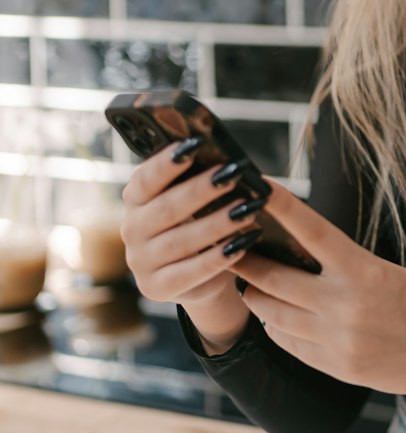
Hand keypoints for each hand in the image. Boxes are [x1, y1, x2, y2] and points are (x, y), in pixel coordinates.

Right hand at [120, 142, 254, 310]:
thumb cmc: (197, 224)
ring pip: (181, 241)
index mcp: (135, 200)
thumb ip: (198, 181)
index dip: (168, 162)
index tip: (195, 144)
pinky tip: (243, 244)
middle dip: (203, 190)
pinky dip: (218, 258)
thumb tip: (227, 159)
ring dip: (217, 224)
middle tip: (233, 174)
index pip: (146, 179)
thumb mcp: (193, 202)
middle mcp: (131, 229)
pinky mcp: (155, 288)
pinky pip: (189, 272)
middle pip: (167, 208)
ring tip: (248, 210)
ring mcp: (140, 262)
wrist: (197, 275)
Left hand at [224, 178, 405, 402]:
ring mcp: (337, 339)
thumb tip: (297, 260)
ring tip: (250, 286)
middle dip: (246, 264)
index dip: (282, 207)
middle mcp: (345, 304)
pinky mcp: (335, 366)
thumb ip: (343, 268)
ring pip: (273, 316)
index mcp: (364, 271)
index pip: (313, 231)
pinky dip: (278, 328)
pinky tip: (278, 320)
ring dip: (258, 299)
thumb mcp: (387, 273)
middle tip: (229, 250)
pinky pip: (290, 344)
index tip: (257, 187)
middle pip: (274, 281)